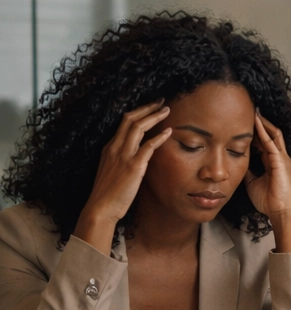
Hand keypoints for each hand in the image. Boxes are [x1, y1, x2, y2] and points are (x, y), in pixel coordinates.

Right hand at [75, 102, 172, 252]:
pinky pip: (148, 146)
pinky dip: (159, 136)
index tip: (151, 106)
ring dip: (154, 116)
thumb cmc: (109, 193)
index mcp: (109, 148)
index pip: (123, 123)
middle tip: (161, 101)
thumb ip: (123, 160)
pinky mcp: (133, 166)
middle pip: (130, 119)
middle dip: (147, 108)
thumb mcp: (113, 171)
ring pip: (138, 127)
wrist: (101, 208)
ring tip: (167, 110)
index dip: (138, 112)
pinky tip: (169, 131)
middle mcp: (115, 148)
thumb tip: (139, 155)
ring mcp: (123, 155)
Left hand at [244, 114, 290, 251]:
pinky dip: (264, 131)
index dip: (255, 132)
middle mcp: (279, 157)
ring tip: (253, 111)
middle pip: (270, 134)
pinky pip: (271, 142)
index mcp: (273, 162)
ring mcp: (281, 158)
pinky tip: (256, 123)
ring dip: (263, 123)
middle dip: (260, 123)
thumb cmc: (269, 200)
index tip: (242, 123)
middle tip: (248, 110)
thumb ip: (247, 171)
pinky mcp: (281, 161)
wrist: (280, 211)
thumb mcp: (252, 182)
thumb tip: (235, 163)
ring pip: (273, 134)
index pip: (264, 141)